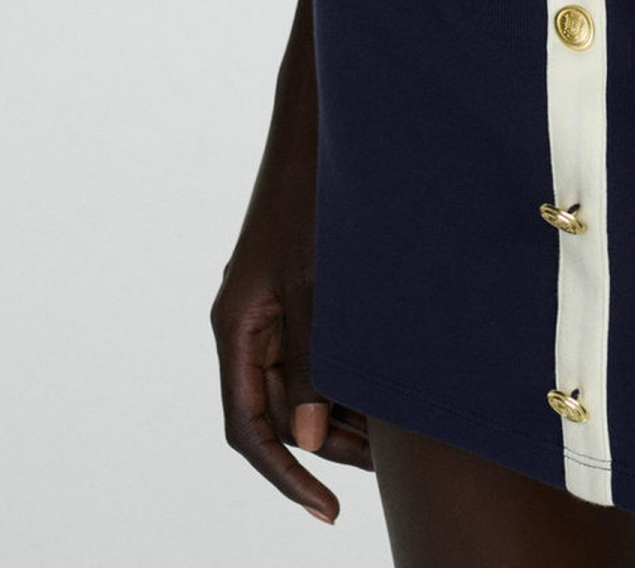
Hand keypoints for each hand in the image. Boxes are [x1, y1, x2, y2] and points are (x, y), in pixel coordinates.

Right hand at [211, 171, 371, 523]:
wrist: (319, 124)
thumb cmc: (311, 192)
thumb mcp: (314, 280)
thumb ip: (307, 357)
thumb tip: (305, 433)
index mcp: (237, 326)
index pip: (249, 428)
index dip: (285, 476)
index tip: (326, 509)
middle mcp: (248, 323)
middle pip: (277, 411)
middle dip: (328, 444)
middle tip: (386, 466)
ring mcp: (271, 306)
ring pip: (299, 382)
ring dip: (340, 409)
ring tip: (397, 433)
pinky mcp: (297, 288)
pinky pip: (314, 348)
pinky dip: (345, 371)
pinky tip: (389, 381)